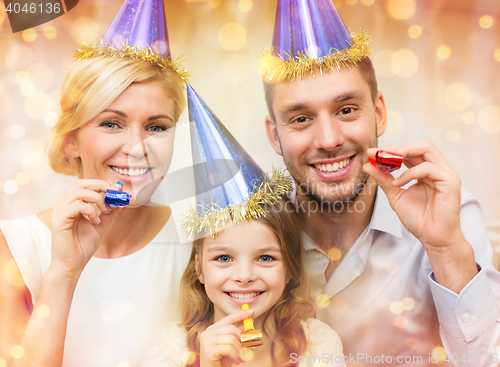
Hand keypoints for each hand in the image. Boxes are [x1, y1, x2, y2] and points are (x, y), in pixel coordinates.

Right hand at [50, 180, 122, 278]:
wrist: (72, 266)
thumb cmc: (82, 248)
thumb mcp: (101, 226)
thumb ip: (110, 213)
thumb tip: (121, 200)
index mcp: (72, 205)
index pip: (85, 185)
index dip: (102, 184)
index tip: (117, 189)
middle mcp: (64, 206)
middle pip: (81, 183)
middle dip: (101, 186)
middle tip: (114, 194)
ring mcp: (60, 212)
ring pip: (79, 192)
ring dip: (97, 198)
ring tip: (106, 211)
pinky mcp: (59, 220)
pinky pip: (76, 206)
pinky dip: (91, 210)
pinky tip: (96, 221)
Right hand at [199, 309, 254, 366]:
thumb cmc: (222, 360)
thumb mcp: (232, 346)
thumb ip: (237, 334)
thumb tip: (248, 323)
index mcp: (212, 330)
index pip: (228, 318)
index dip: (240, 315)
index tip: (252, 312)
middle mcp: (207, 333)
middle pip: (231, 329)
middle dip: (243, 338)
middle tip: (250, 347)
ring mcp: (206, 341)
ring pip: (231, 339)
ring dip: (241, 350)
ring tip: (242, 358)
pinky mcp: (209, 350)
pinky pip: (229, 348)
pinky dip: (236, 355)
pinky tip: (236, 361)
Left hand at [363, 141, 476, 291]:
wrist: (432, 237)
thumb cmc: (418, 218)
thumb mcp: (395, 194)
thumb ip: (383, 179)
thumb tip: (367, 165)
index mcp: (425, 171)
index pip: (410, 152)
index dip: (391, 150)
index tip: (371, 153)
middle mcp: (437, 169)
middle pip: (419, 145)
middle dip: (397, 147)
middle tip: (378, 153)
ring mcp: (445, 173)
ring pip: (426, 148)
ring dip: (403, 152)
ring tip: (386, 162)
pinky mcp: (450, 181)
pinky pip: (428, 168)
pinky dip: (410, 173)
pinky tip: (398, 183)